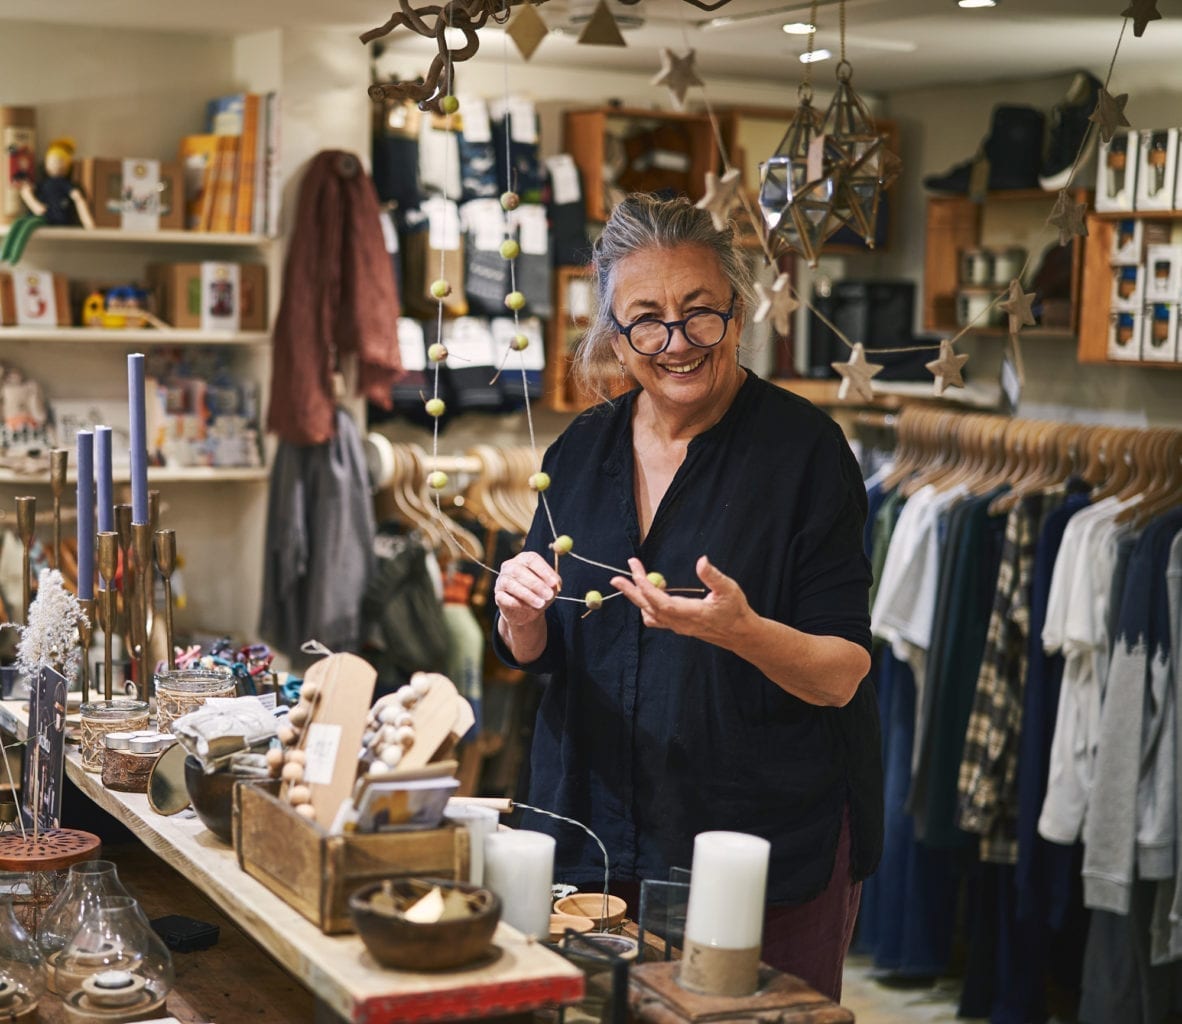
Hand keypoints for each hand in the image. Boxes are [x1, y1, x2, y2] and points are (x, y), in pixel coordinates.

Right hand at [494, 551, 561, 629]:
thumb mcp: (551, 587)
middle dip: (536, 584)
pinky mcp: (498, 595)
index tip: (554, 583)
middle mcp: (510, 566)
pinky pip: (504, 597)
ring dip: (527, 595)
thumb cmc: (541, 594)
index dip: (543, 571)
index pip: (531, 559)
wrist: (528, 611)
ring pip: (510, 583)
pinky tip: (527, 608)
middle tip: (548, 595)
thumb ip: (553, 582)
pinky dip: (516, 603)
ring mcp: (501, 580)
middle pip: (518, 570)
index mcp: (524, 559)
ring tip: (541, 604)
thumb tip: (554, 583)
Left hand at [610, 555, 751, 649]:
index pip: (662, 602)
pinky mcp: (677, 627)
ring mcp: (677, 627)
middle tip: (616, 578)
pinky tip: (649, 593)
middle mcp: (680, 623)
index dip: (647, 588)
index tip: (635, 572)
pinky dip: (647, 605)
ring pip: (649, 613)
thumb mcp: (729, 590)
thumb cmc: (735, 610)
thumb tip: (701, 560)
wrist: (739, 634)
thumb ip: (713, 576)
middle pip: (649, 608)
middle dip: (631, 592)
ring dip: (638, 597)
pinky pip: (655, 618)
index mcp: (691, 614)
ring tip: (630, 579)